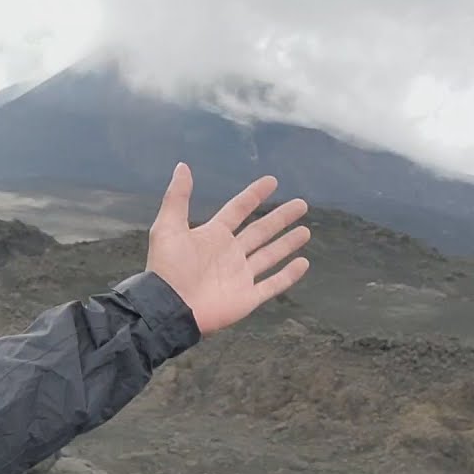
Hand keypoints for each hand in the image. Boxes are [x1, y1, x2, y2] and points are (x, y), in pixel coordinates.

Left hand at [146, 163, 310, 335]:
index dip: (253, 195)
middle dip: (280, 218)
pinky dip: (288, 275)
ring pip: (270, 255)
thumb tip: (182, 166)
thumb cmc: (167, 267)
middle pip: (260, 231)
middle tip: (301, 204)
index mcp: (212, 236)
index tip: (272, 181)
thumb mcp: (168, 227)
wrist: (169, 307)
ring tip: (306, 231)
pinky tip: (304, 263)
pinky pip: (272, 284)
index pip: (238, 210)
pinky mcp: (247, 297)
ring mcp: (239, 276)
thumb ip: (178, 197)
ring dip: (287, 243)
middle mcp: (229, 254)